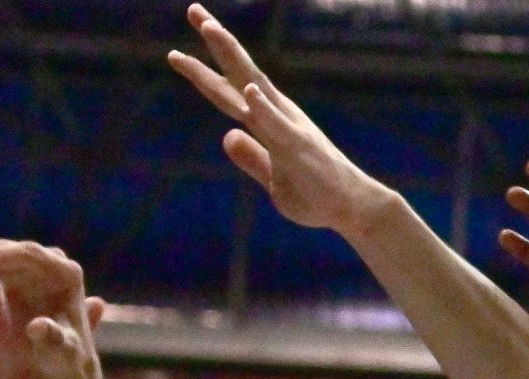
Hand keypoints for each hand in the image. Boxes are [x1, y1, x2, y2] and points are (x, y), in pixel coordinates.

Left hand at [169, 5, 399, 237]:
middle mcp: (277, 114)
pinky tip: (248, 90)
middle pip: (239, 73)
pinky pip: (277, 126)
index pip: (229, 91)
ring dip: (232, 56)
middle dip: (216, 42)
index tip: (176, 53)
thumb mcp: (273, 179)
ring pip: (254, 85)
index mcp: (267, 122)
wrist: (352, 209)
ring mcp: (288, 127)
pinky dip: (262, 107)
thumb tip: (228, 137)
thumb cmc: (316, 194)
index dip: (202, 71)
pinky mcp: (299, 148)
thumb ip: (251, 157)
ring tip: (210, 30)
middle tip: (194, 10)